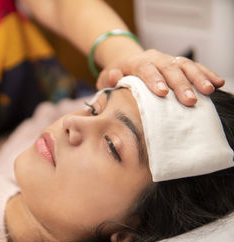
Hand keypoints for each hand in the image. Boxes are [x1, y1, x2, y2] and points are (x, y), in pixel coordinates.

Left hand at [97, 49, 224, 105]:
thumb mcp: (107, 78)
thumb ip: (109, 78)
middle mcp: (154, 58)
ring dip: (198, 78)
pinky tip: (217, 83)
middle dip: (180, 84)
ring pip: (185, 65)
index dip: (154, 79)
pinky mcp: (178, 64)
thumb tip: (115, 76)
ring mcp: (168, 60)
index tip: (163, 93)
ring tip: (208, 91)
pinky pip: (194, 67)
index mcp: (135, 62)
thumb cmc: (116, 76)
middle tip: (189, 100)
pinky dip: (206, 73)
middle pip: (169, 68)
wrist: (126, 63)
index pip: (145, 68)